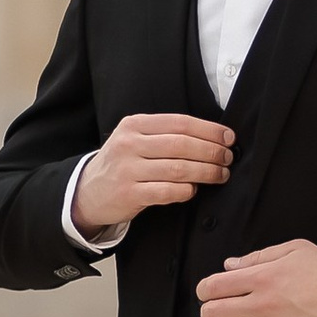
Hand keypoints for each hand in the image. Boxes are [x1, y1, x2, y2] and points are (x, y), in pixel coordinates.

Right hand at [71, 114, 233, 234]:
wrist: (88, 192)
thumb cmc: (122, 164)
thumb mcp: (135, 139)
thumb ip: (165, 135)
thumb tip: (212, 137)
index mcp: (134, 125)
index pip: (180, 123)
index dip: (209, 130)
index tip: (228, 138)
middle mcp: (129, 144)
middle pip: (182, 145)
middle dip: (211, 152)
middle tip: (227, 158)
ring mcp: (127, 169)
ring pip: (178, 169)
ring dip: (206, 172)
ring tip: (220, 175)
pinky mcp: (129, 194)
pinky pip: (167, 191)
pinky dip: (186, 191)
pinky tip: (193, 190)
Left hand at [196, 241, 316, 316]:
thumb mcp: (295, 250)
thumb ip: (258, 256)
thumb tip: (230, 266)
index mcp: (262, 278)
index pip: (213, 286)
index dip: (205, 288)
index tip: (210, 290)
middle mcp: (261, 306)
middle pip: (211, 314)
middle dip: (211, 309)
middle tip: (222, 308)